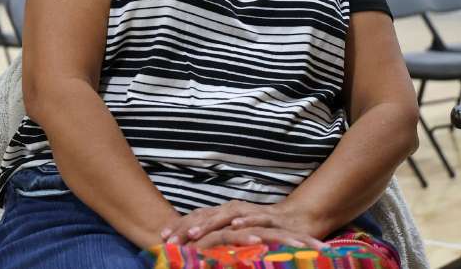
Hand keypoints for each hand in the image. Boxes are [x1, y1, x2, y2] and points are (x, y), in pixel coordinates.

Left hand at [159, 201, 322, 248]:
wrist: (298, 221)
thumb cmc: (264, 231)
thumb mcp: (236, 237)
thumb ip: (218, 240)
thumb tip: (195, 250)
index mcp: (225, 214)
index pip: (198, 218)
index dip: (180, 226)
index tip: (162, 238)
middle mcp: (235, 210)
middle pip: (207, 215)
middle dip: (188, 226)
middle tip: (171, 239)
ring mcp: (251, 212)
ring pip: (227, 215)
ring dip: (210, 223)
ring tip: (195, 233)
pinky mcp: (270, 218)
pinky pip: (257, 218)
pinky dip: (245, 221)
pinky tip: (234, 226)